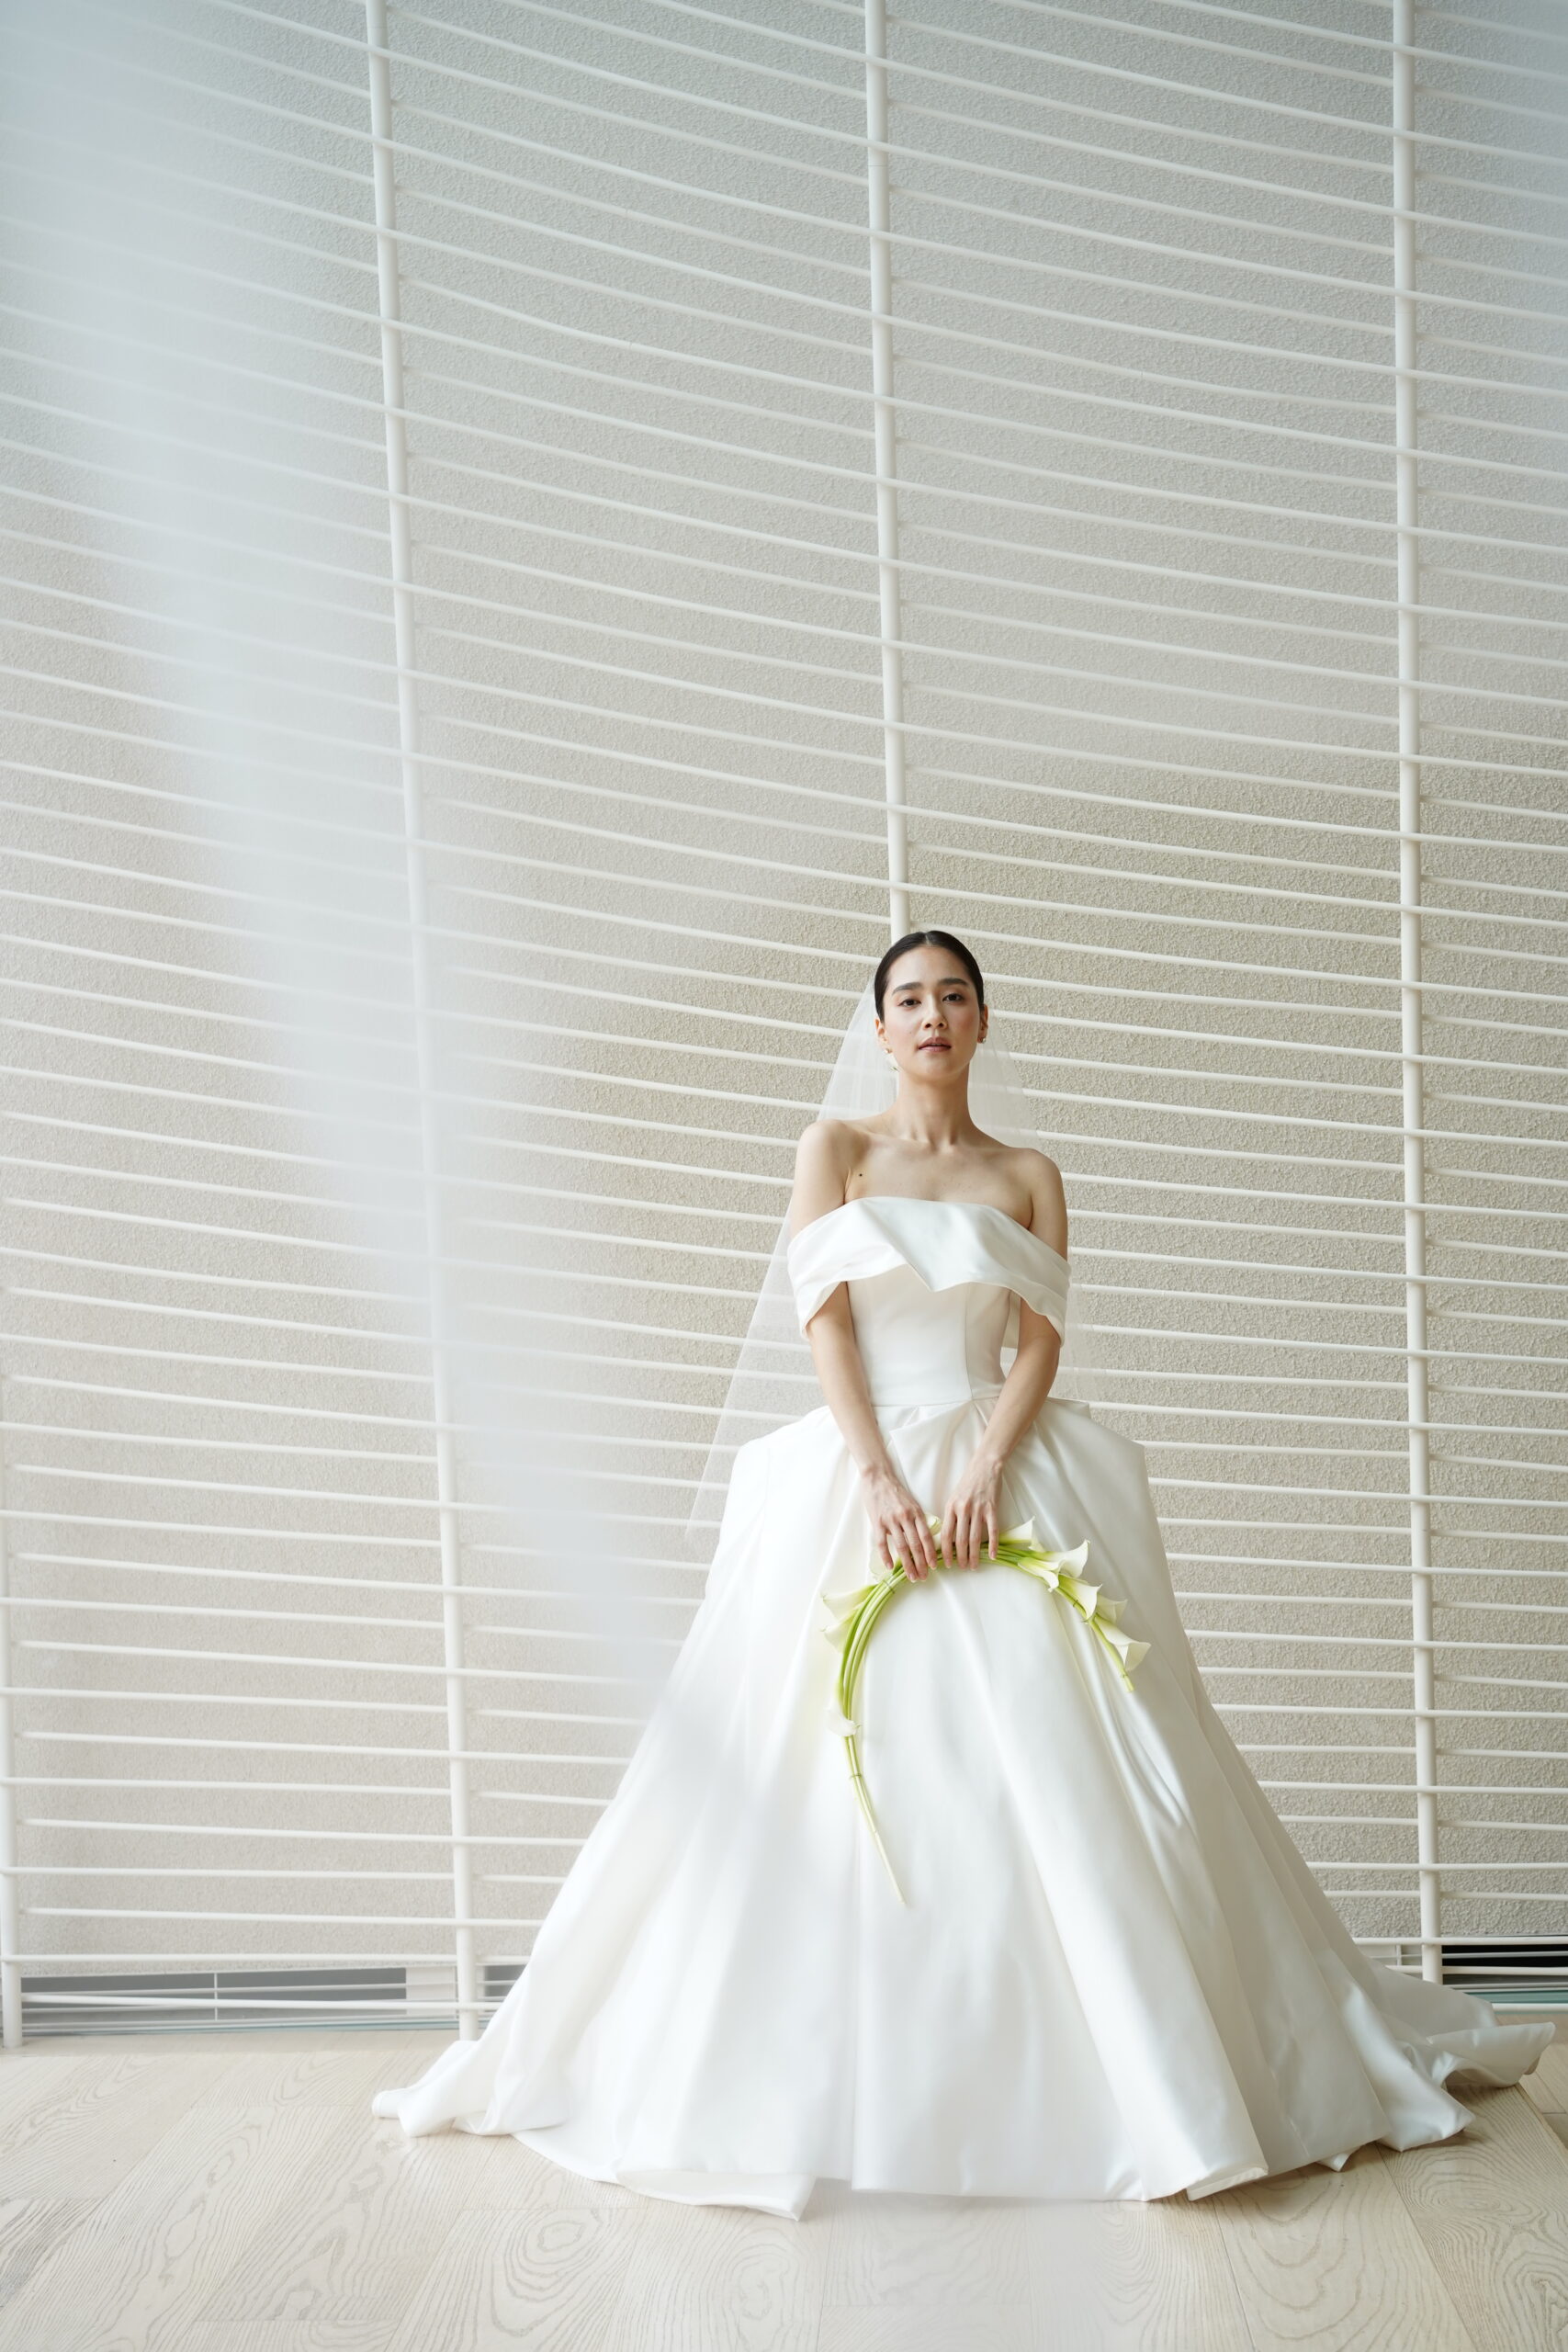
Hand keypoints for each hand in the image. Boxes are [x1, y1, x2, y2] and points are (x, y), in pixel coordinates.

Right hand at [860, 1464, 938, 1581]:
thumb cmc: (896, 1492)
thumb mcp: (912, 1503)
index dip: (931, 1554)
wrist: (878, 1477)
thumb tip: (924, 1539)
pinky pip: (882, 1542)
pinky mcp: (877, 1521)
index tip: (933, 1566)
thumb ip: (918, 1520)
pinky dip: (887, 1556)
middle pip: (916, 1545)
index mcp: (917, 1513)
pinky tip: (890, 1567)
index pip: (927, 1537)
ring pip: (902, 1547)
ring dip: (908, 1564)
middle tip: (923, 1577)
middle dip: (921, 1564)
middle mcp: (906, 1517)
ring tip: (911, 1576)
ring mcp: (891, 1520)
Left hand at [939, 1451, 1003, 1570]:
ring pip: (975, 1538)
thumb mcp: (953, 1498)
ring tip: (973, 1566)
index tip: (946, 1563)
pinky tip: (993, 1555)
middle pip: (961, 1539)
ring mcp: (978, 1509)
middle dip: (960, 1557)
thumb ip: (951, 1516)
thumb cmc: (968, 1484)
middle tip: (962, 1568)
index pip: (946, 1534)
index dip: (945, 1551)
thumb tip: (948, 1539)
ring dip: (974, 1555)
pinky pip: (993, 1530)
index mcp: (951, 1507)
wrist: (984, 1467)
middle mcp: (963, 1509)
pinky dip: (993, 1544)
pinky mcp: (992, 1508)